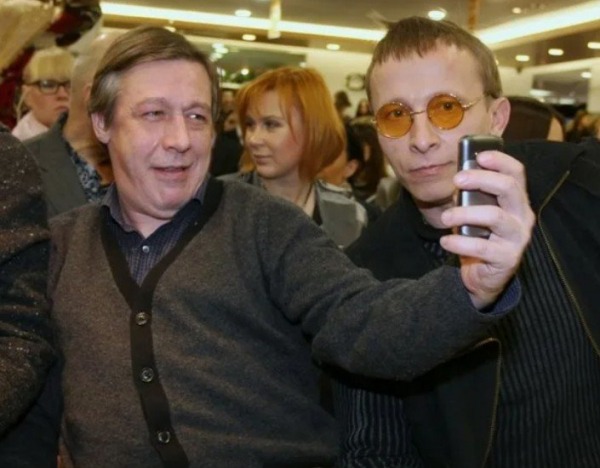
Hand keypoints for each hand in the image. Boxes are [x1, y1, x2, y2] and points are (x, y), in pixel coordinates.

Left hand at [439, 149, 534, 308]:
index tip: (479, 156)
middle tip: (457, 180)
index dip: (500, 160)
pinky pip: (481, 247)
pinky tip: (446, 241)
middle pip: (508, 188)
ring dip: (464, 213)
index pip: (516, 173)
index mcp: (516, 201)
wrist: (484, 276)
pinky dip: (459, 243)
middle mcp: (523, 217)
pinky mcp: (508, 258)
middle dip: (481, 179)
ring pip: (494, 216)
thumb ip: (472, 196)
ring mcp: (518, 238)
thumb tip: (458, 177)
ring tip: (445, 218)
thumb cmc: (480, 238)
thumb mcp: (476, 213)